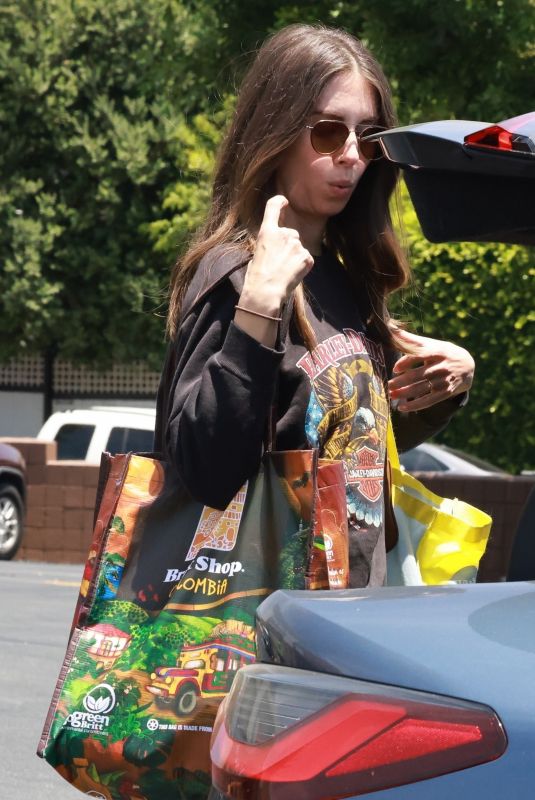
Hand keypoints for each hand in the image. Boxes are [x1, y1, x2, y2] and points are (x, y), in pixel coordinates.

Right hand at [239, 195, 313, 314]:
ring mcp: (297, 245)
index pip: (273, 207)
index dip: (280, 202)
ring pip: (298, 247)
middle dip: (288, 245)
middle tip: (279, 263)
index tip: (284, 202)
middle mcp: (284, 233)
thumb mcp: (257, 253)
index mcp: (267, 231)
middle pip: (290, 233)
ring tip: (284, 271)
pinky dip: (301, 266)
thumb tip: (275, 245)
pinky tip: (292, 275)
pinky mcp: (307, 257)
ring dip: (294, 256)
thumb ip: (268, 243)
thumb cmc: (256, 277)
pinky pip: (306, 258)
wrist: (266, 293)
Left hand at [388, 328, 474, 411]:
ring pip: (422, 389)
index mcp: (437, 352)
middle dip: (402, 381)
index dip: (407, 363)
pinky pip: (429, 401)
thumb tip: (391, 328)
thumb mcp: (431, 344)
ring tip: (391, 395)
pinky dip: (415, 405)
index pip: (420, 356)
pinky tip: (402, 407)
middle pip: (419, 375)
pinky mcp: (445, 393)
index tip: (395, 369)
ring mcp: (444, 381)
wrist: (467, 365)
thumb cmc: (441, 352)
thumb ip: (411, 340)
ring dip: (405, 393)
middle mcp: (442, 367)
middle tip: (389, 385)